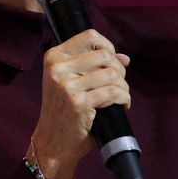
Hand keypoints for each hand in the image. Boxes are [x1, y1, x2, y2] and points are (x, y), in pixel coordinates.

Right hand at [30, 29, 130, 178]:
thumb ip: (93, 66)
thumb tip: (124, 57)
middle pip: (104, 55)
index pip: (89, 36)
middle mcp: (58, 68)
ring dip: (123, 87)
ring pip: (112, 75)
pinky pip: (113, 93)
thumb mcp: (70, 82)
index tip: (112, 62)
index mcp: (53, 57)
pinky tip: (122, 105)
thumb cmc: (63, 111)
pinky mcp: (79, 103)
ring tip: (120, 97)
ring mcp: (67, 85)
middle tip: (118, 84)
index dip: (108, 46)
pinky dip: (124, 99)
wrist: (53, 142)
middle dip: (119, 70)